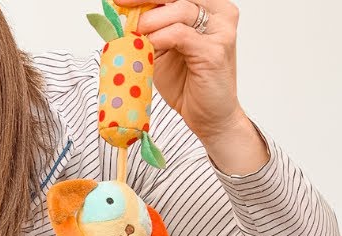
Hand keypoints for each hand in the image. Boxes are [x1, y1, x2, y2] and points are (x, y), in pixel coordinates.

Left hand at [114, 0, 267, 173]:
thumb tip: (122, 15)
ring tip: (134, 32)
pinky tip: (147, 45)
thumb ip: (152, 29)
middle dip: (146, 0)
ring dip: (150, 20)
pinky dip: (159, 37)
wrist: (209, 117)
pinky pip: (180, 34)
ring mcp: (221, 31)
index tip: (121, 0)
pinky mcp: (215, 51)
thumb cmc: (188, 84)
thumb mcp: (163, 49)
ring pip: (180, 10)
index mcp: (210, 8)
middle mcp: (220, 14)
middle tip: (122, 6)